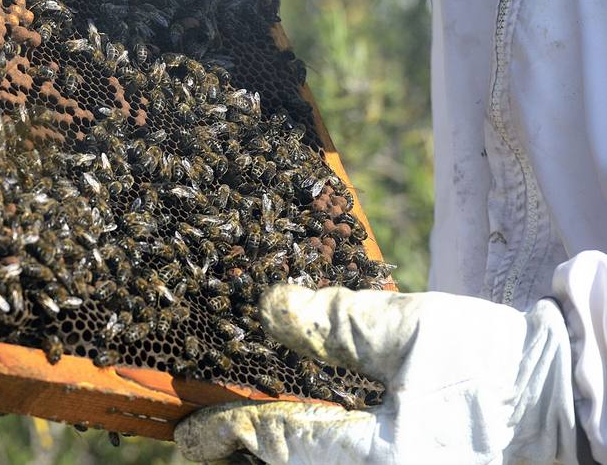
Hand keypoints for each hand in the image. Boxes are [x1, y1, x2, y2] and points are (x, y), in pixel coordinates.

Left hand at [175, 284, 578, 463]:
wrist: (578, 403)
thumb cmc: (498, 366)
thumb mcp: (414, 330)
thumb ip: (337, 322)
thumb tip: (271, 310)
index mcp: (380, 458)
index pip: (279, 444)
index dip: (227, 432)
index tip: (192, 430)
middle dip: (247, 463)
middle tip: (206, 450)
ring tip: (245, 453)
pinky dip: (318, 462)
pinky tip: (306, 449)